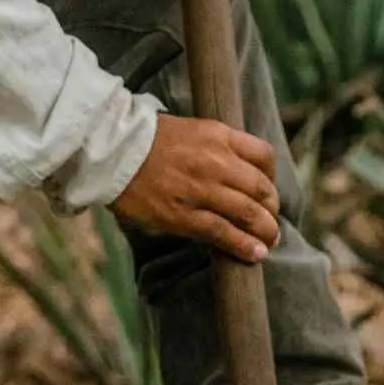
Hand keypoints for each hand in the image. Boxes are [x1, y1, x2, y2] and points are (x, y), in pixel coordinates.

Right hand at [113, 116, 279, 262]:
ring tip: (269, 242)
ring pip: (248, 213)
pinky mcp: (184, 215)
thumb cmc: (146, 141)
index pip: (263, 155)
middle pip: (261, 188)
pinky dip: (244, 245)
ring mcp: (201, 190)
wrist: (112, 151)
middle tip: (270, 221)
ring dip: (265, 231)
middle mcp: (216, 162)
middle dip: (271, 208)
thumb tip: (235, 170)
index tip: (268, 190)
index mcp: (218, 136)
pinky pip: (223, 233)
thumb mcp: (189, 130)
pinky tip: (255, 254)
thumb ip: (215, 146)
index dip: (272, 177)